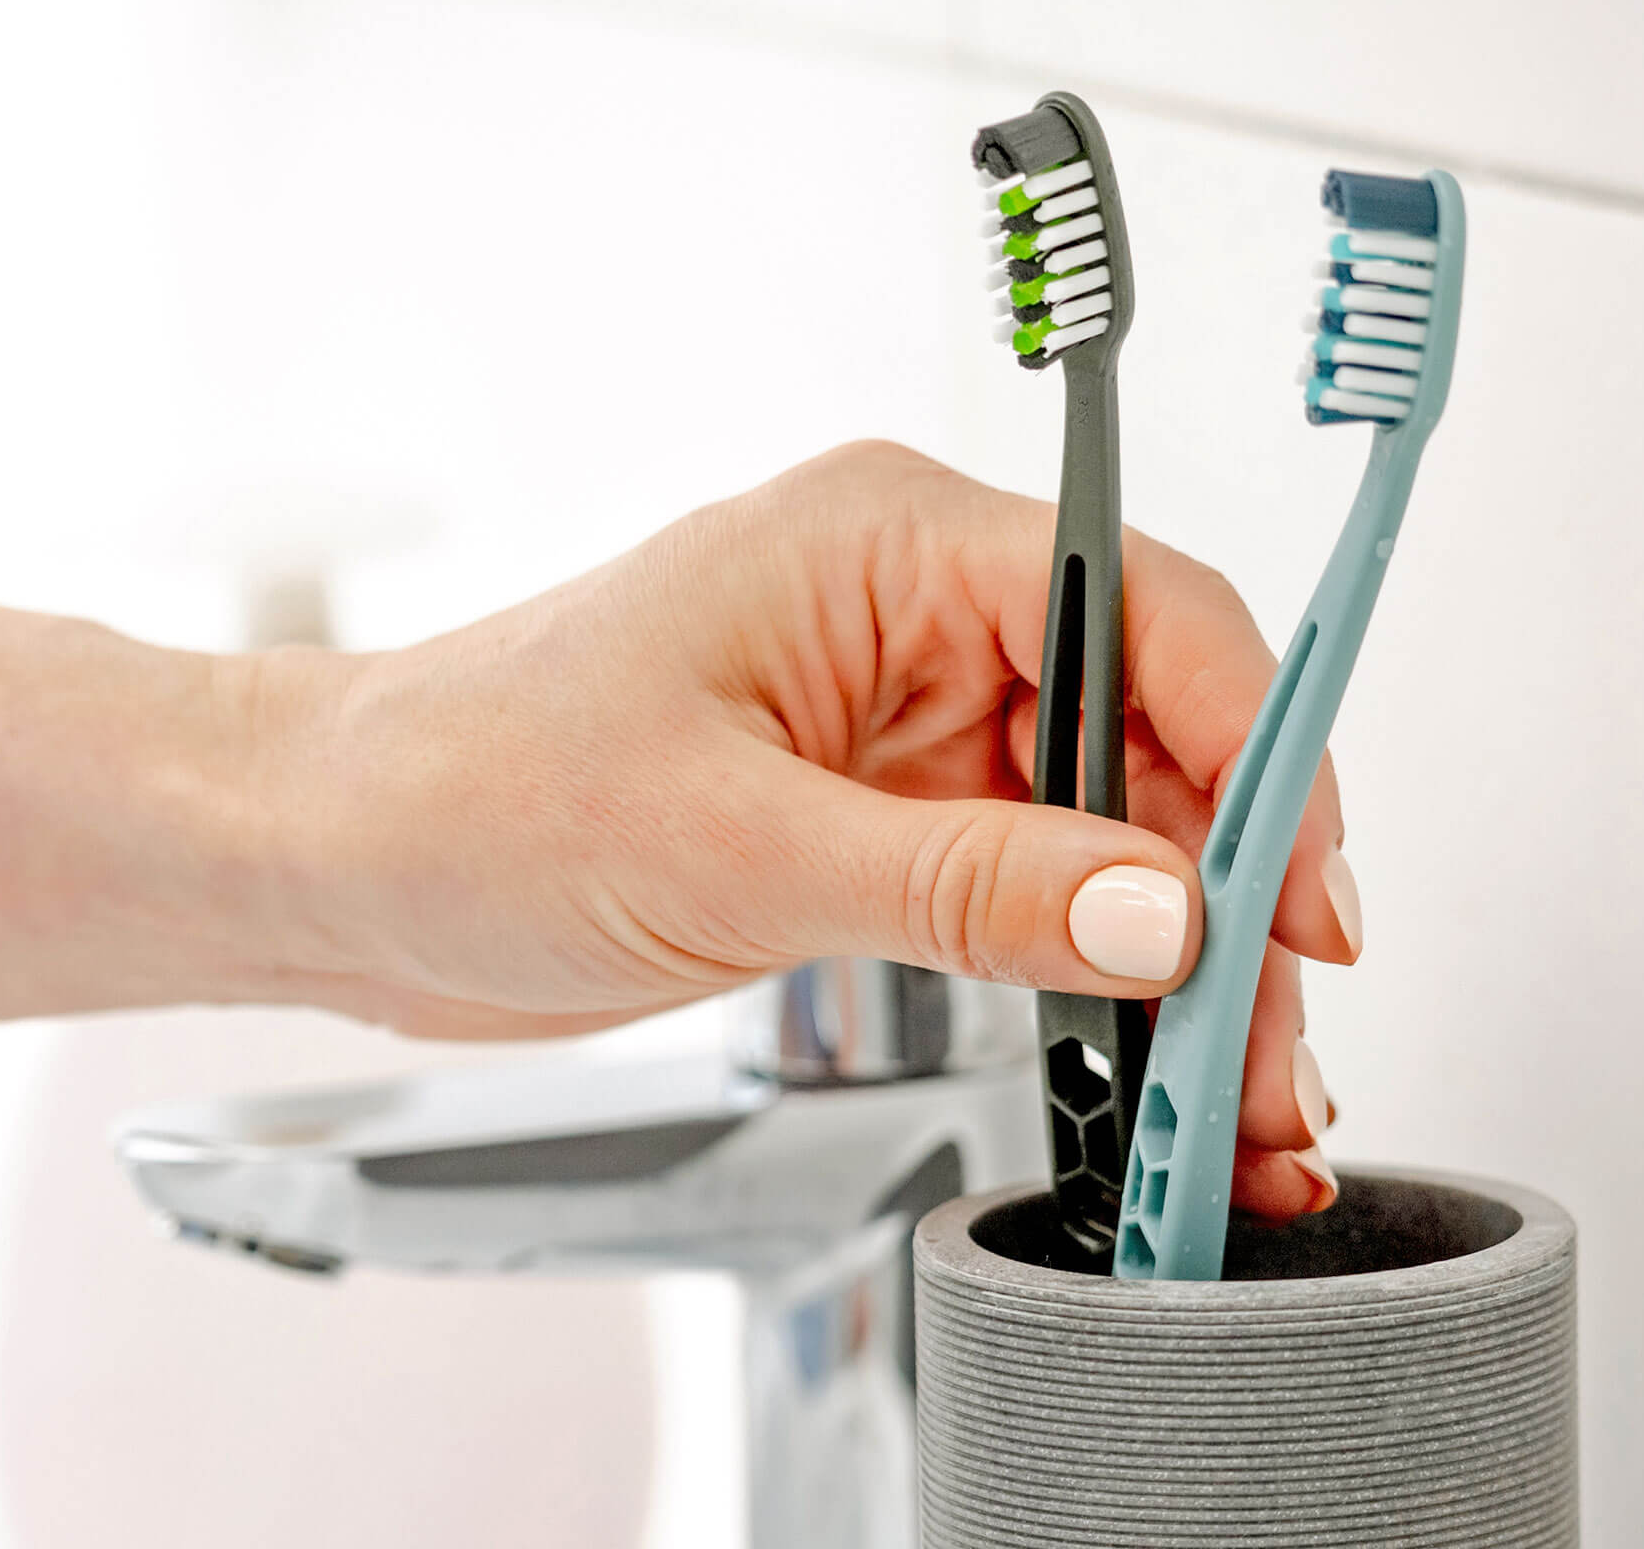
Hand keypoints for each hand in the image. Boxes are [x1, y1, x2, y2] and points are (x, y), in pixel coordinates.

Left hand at [238, 442, 1361, 1217]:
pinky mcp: (879, 818)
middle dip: (1233, 895)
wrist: (339, 865)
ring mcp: (903, 723)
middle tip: (1274, 1050)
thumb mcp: (735, 844)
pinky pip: (1035, 885)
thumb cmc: (468, 786)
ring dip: (1181, 955)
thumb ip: (970, 882)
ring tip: (1229, 1099)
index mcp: (889, 544)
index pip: (1149, 617)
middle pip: (1156, 736)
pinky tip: (1141, 1061)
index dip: (1260, 755)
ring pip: (1112, 826)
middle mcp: (917, 616)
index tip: (1304, 900)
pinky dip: (1095, 975)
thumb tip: (1167, 914)